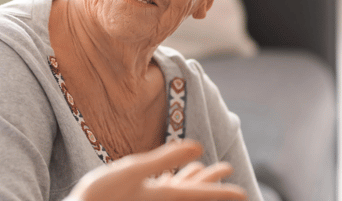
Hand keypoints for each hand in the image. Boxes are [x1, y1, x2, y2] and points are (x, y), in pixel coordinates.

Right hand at [69, 139, 246, 200]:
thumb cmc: (99, 197)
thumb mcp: (131, 172)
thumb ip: (164, 159)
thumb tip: (198, 146)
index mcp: (163, 197)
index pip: (199, 194)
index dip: (222, 193)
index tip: (243, 194)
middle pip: (192, 194)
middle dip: (210, 184)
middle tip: (229, 174)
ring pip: (179, 193)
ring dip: (194, 181)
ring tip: (207, 169)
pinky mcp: (137, 200)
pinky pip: (164, 193)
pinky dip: (174, 183)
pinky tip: (173, 176)